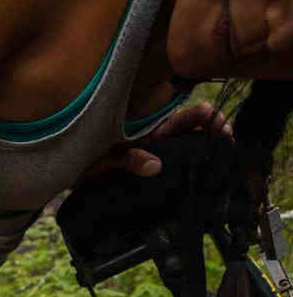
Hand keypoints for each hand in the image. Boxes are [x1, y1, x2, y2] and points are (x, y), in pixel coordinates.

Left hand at [78, 100, 233, 181]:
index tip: (220, 128)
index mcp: (153, 130)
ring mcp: (158, 157)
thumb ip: (129, 159)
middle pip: (197, 130)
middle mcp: (160, 141)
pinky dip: (192, 173)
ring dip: (208, 153)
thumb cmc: (87, 163)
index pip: (189, 114)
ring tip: (221, 162)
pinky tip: (203, 182)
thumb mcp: (106, 159)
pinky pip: (177, 171)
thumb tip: (155, 165)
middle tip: (226, 142)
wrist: (70, 177)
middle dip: (216, 132)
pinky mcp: (152, 175)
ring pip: (191, 149)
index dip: (208, 116)